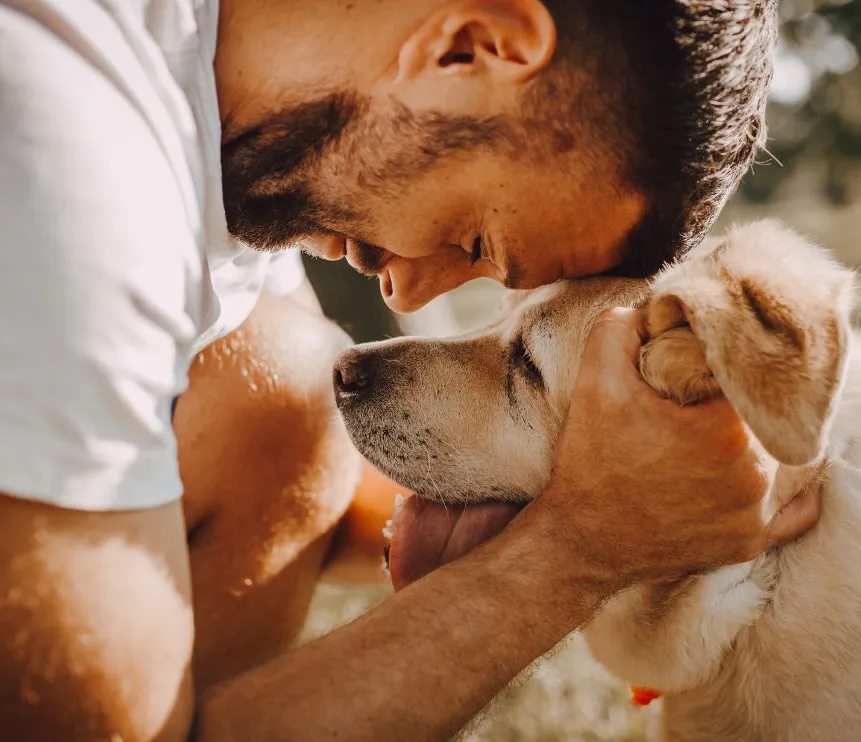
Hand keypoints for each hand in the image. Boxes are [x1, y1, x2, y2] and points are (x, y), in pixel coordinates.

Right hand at [530, 307, 821, 590]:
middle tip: (725, 389)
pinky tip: (764, 466)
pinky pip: (797, 509)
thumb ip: (620, 328)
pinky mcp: (751, 543)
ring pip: (798, 459)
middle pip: (781, 416)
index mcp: (727, 431)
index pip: (758, 375)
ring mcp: (757, 516)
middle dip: (757, 397)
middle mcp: (756, 477)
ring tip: (745, 422)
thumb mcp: (595, 383)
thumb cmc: (591, 463)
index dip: (739, 359)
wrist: (581, 541)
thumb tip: (652, 308)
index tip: (715, 359)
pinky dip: (789, 485)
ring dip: (777, 436)